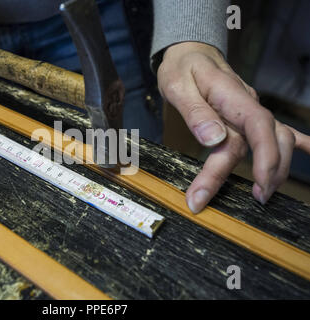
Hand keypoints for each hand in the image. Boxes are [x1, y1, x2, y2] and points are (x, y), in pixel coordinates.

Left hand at [158, 42, 309, 212]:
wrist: (190, 52)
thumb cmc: (182, 67)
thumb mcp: (177, 85)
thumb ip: (195, 112)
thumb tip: (215, 139)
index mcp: (230, 95)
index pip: (255, 128)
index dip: (260, 159)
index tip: (255, 185)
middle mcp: (247, 103)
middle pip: (262, 141)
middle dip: (263, 174)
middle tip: (254, 201)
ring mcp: (251, 109)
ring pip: (277, 138)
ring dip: (278, 166)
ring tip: (265, 192)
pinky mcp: (249, 114)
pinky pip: (278, 129)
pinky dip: (298, 142)